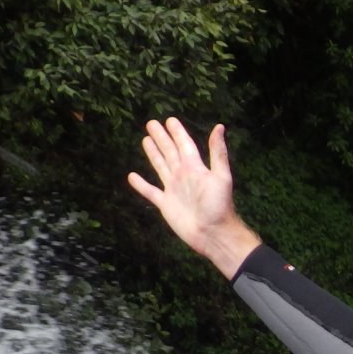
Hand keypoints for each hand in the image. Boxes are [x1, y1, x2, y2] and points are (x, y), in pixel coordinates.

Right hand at [126, 117, 262, 279]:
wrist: (213, 233)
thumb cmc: (219, 206)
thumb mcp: (221, 176)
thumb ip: (218, 152)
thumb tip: (219, 127)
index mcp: (195, 168)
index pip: (185, 145)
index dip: (177, 132)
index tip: (170, 120)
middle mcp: (183, 176)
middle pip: (170, 152)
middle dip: (162, 138)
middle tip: (151, 123)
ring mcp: (173, 189)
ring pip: (160, 166)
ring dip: (153, 154)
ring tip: (145, 140)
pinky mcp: (166, 204)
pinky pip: (150, 192)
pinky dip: (141, 184)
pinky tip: (132, 176)